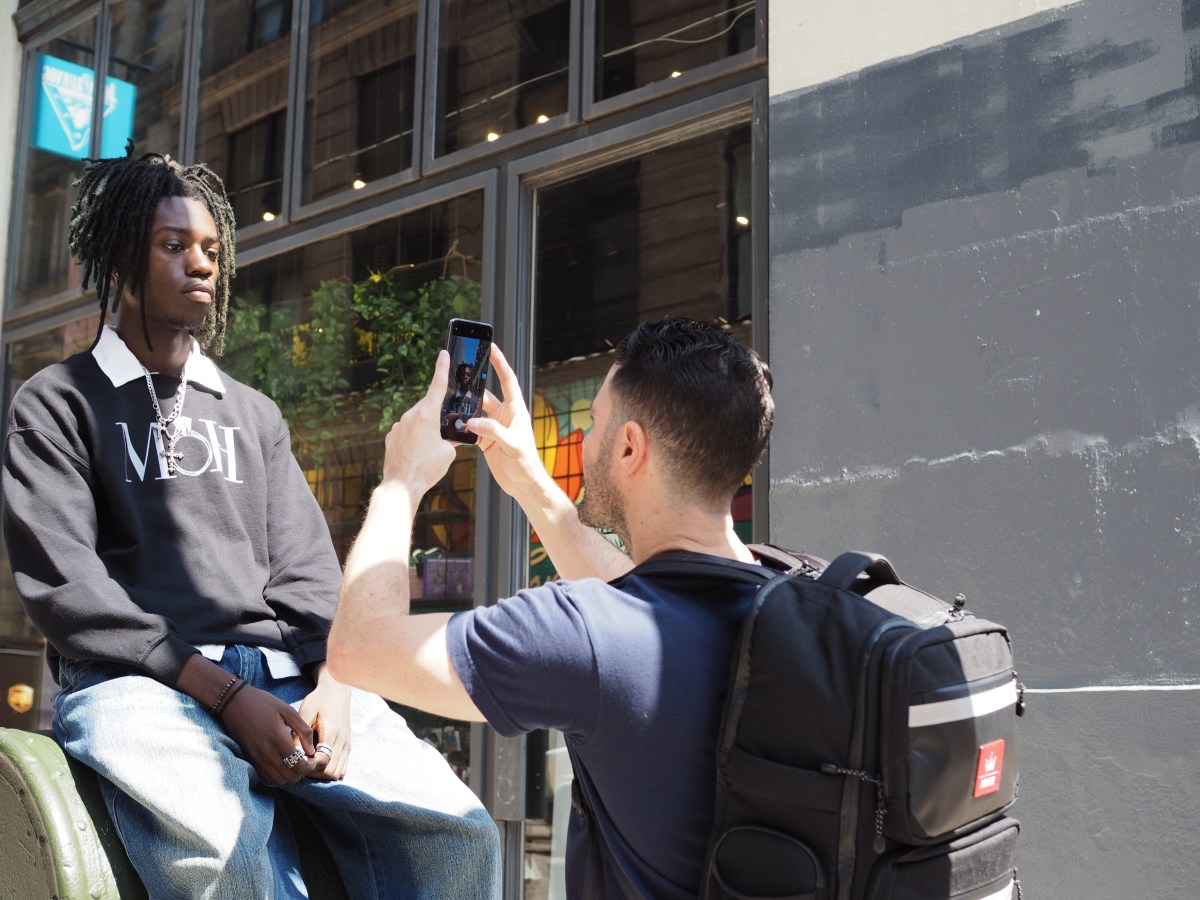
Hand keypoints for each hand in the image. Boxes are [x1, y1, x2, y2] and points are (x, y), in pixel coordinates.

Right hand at [219, 683, 321, 783]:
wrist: (234, 703)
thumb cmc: (263, 703)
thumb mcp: (287, 710)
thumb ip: (303, 730)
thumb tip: (311, 750)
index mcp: (278, 739)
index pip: (298, 765)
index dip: (309, 767)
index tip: (312, 760)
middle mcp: (267, 753)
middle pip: (290, 777)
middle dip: (301, 772)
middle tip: (304, 761)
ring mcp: (257, 758)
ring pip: (278, 780)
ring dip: (289, 775)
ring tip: (293, 762)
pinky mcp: (250, 759)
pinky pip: (266, 777)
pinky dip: (276, 775)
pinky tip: (281, 763)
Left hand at [298, 665, 350, 779]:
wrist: (337, 691)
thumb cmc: (318, 701)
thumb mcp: (306, 713)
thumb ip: (299, 735)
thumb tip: (293, 755)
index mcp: (332, 733)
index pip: (323, 761)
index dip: (309, 766)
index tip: (297, 760)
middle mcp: (342, 742)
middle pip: (330, 772)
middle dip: (314, 773)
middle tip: (301, 764)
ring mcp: (347, 745)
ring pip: (337, 773)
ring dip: (322, 773)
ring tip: (309, 763)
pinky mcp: (348, 746)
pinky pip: (342, 768)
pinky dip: (330, 770)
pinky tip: (318, 762)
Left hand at [381, 350, 457, 497]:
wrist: (402, 484)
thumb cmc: (427, 468)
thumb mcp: (448, 452)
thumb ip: (451, 438)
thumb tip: (451, 436)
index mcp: (427, 415)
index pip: (437, 386)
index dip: (441, 368)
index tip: (443, 354)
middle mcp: (410, 416)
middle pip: (428, 407)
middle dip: (437, 415)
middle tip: (445, 431)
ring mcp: (398, 426)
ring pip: (417, 420)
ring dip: (426, 429)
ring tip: (430, 449)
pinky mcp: (392, 436)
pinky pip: (407, 431)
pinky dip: (415, 438)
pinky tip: (418, 453)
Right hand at [466, 345, 558, 503]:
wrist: (522, 484)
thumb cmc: (526, 463)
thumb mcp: (512, 444)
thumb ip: (492, 431)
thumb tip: (472, 422)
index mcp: (516, 409)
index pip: (507, 380)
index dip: (500, 362)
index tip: (491, 347)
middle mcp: (504, 415)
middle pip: (486, 393)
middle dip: (473, 383)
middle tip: (459, 370)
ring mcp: (493, 426)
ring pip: (475, 410)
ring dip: (464, 406)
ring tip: (450, 397)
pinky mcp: (484, 439)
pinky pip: (470, 426)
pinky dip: (461, 424)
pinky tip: (451, 422)